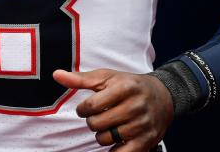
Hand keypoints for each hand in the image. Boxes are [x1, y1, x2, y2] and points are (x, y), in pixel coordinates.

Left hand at [53, 68, 172, 150]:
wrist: (163, 96)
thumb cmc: (129, 85)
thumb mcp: (107, 77)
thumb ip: (80, 79)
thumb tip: (56, 75)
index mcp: (124, 88)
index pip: (91, 105)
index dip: (82, 109)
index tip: (85, 108)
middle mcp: (135, 106)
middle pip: (97, 123)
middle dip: (92, 121)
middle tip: (98, 117)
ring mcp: (142, 125)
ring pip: (106, 138)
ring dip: (101, 134)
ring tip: (107, 126)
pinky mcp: (147, 140)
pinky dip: (113, 150)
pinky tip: (114, 141)